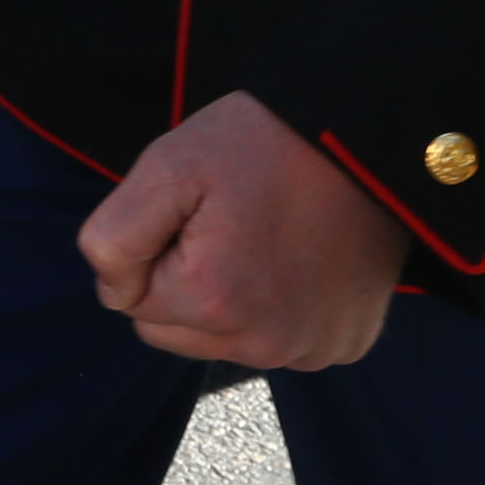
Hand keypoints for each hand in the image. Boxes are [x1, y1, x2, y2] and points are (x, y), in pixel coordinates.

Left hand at [82, 95, 403, 367]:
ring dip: (233, 300)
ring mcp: (312, 349)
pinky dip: (284, 308)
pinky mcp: (347, 343)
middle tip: (229, 224)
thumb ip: (115, 238)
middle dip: (187, 284)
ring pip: (228, 340)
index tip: (196, 213)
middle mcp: (265, 345)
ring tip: (267, 238)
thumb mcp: (167, 165)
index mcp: (213, 303)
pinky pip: (286, 341)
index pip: (134, 303)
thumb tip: (115, 294)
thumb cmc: (263, 142)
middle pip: (178, 332)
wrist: (369, 135)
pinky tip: (302, 260)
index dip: (155, 251)